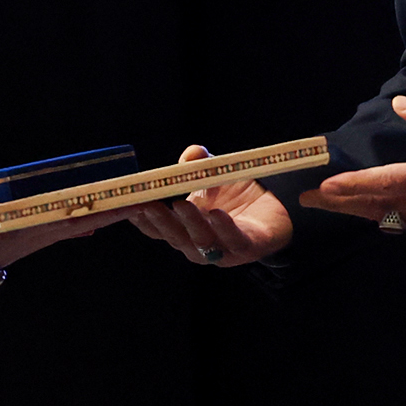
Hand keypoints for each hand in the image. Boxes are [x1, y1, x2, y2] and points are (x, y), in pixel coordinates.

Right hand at [0, 204, 129, 268]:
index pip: (43, 230)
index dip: (80, 217)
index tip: (111, 209)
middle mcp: (0, 256)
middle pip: (56, 233)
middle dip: (96, 218)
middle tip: (133, 204)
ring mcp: (1, 256)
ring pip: (50, 237)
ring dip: (83, 223)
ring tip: (118, 209)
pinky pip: (37, 238)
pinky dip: (62, 230)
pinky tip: (84, 226)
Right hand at [130, 146, 295, 265]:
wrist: (276, 208)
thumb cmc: (236, 195)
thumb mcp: (212, 176)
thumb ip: (197, 165)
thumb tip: (192, 155)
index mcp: (184, 230)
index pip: (157, 229)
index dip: (142, 219)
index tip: (129, 204)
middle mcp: (199, 244)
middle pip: (175, 237)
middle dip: (161, 221)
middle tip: (148, 205)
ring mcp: (223, 250)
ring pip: (202, 241)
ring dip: (190, 223)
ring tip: (181, 204)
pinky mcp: (249, 248)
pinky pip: (234, 240)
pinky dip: (224, 228)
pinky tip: (216, 214)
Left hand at [302, 95, 405, 232]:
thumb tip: (400, 104)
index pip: (389, 182)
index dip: (355, 183)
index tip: (326, 185)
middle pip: (377, 204)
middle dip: (339, 200)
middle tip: (304, 196)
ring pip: (384, 213)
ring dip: (351, 206)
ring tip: (320, 200)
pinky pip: (396, 217)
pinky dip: (371, 209)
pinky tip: (354, 203)